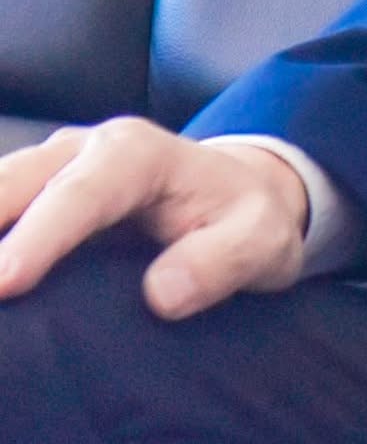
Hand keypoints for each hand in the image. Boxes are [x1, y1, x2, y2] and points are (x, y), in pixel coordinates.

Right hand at [0, 117, 308, 319]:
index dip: (37, 237)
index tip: (2, 284)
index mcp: (138, 155)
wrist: (241, 196)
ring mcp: (47, 171)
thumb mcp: (262, 240)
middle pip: (11, 185)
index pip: (81, 194)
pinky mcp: (28, 198)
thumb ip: (221, 261)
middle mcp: (82, 152)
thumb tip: (163, 292)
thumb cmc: (246, 218)